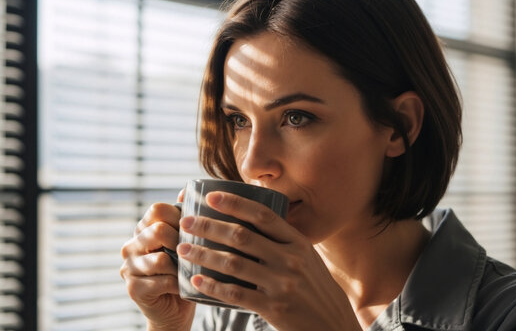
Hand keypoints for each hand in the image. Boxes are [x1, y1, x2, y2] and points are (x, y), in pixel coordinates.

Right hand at [120, 190, 195, 329]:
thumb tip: (186, 190)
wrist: (176, 308)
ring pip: (160, 259)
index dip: (179, 217)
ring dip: (182, 266)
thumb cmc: (185, 270)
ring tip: (190, 271)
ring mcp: (129, 267)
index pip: (157, 210)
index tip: (194, 230)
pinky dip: (179, 284)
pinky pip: (161, 280)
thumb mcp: (187, 242)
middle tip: (195, 252)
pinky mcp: (133, 288)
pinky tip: (185, 286)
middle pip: (157, 230)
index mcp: (143, 229)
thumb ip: (185, 218)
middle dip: (182, 241)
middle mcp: (131, 245)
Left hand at [178, 191, 361, 330]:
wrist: (333, 324)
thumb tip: (248, 220)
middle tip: (186, 222)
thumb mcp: (306, 258)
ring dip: (203, 254)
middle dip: (209, 226)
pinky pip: (236, 294)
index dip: (235, 204)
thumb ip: (282, 241)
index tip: (211, 197)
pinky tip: (196, 280)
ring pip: (234, 264)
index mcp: (298, 242)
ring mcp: (282, 285)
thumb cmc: (313, 287)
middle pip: (242, 237)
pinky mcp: (274, 308)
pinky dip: (212, 286)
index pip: (263, 215)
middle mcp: (291, 260)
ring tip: (183, 249)